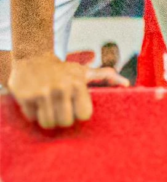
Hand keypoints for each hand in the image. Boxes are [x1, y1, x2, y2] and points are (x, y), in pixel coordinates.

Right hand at [10, 52, 124, 130]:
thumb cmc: (63, 70)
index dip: (78, 114)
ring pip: (48, 123)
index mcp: (78, 85)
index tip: (74, 108)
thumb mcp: (84, 72)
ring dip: (48, 119)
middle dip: (63, 119)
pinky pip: (32, 118)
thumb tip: (126, 84)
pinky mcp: (25, 97)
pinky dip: (33, 114)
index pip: (84, 115)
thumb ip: (106, 77)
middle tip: (60, 110)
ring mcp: (42, 93)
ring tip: (48, 108)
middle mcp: (61, 89)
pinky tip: (36, 102)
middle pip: (65, 122)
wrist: (33, 58)